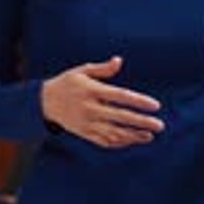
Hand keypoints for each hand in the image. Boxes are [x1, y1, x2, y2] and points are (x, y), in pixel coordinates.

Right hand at [40, 55, 163, 148]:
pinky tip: (133, 139)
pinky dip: (121, 142)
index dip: (139, 101)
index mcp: (91, 90)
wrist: (44, 103)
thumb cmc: (67, 83)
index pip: (120, 96)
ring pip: (115, 133)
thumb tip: (119, 61)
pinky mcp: (85, 133)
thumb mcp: (82, 71)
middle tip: (159, 125)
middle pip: (120, 117)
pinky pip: (105, 141)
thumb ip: (102, 69)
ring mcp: (87, 123)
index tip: (155, 105)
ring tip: (150, 135)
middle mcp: (90, 108)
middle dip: (141, 122)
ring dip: (134, 136)